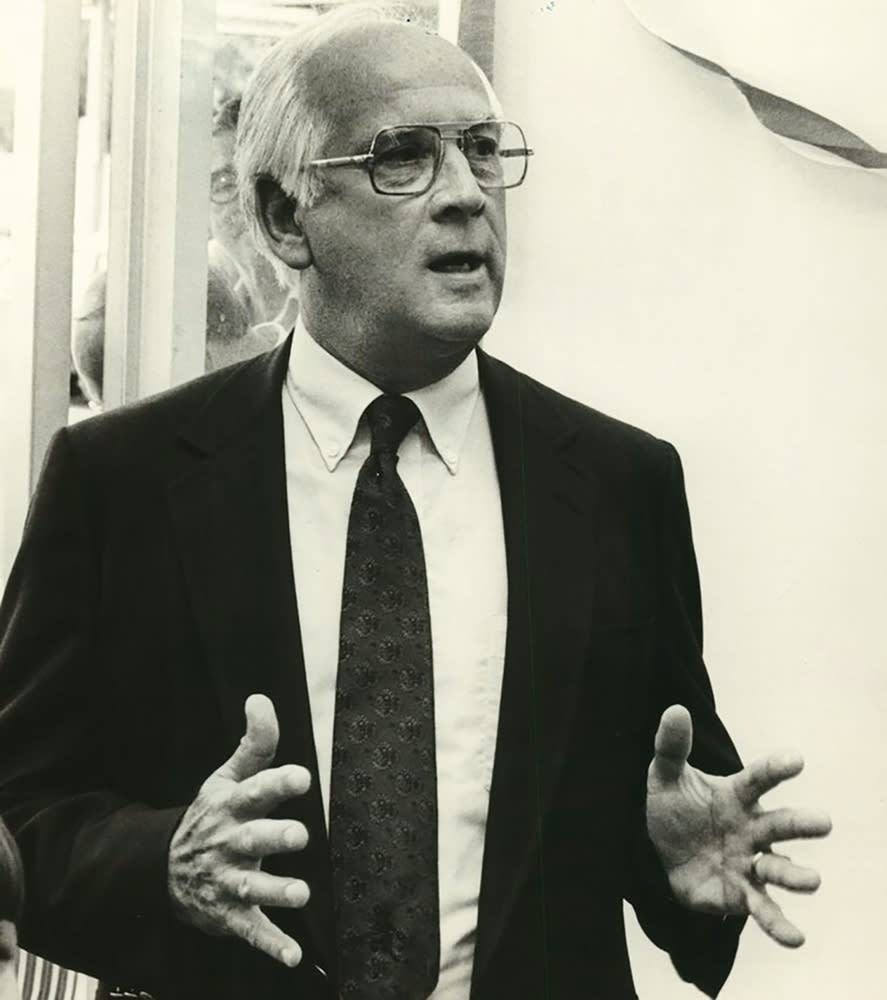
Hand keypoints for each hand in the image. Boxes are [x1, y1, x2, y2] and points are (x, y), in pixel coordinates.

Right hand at [168, 694, 311, 966]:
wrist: (162, 869)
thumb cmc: (211, 816)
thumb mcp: (225, 777)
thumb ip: (253, 743)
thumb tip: (261, 698)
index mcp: (232, 806)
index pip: (255, 791)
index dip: (277, 783)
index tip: (301, 777)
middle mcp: (229, 843)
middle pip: (253, 839)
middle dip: (274, 838)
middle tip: (299, 835)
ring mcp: (227, 880)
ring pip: (252, 888)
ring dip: (275, 892)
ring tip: (301, 894)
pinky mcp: (229, 914)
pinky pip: (251, 930)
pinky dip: (270, 944)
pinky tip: (294, 955)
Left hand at [646, 704, 831, 946]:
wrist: (660, 851)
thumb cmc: (674, 807)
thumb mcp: (665, 775)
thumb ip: (672, 746)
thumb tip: (674, 709)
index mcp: (737, 795)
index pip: (759, 778)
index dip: (776, 768)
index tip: (796, 759)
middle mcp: (751, 829)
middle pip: (780, 825)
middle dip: (802, 824)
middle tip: (825, 822)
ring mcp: (749, 863)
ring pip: (777, 869)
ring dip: (795, 876)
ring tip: (812, 881)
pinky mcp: (741, 894)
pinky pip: (763, 909)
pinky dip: (779, 925)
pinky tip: (795, 938)